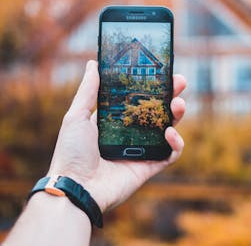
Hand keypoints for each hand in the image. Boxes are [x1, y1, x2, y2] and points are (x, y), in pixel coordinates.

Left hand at [47, 60, 185, 211]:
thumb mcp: (76, 116)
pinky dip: (176, 143)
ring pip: (167, 129)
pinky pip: (170, 154)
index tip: (161, 70)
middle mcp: (129, 134)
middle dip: (170, 95)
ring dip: (177, 115)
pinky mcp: (148, 167)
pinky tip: (169, 133)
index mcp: (113, 121)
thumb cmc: (71, 152)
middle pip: (156, 111)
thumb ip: (88, 91)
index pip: (137, 98)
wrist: (75, 187)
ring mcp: (140, 151)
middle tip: (179, 81)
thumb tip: (93, 63)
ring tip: (179, 104)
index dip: (150, 85)